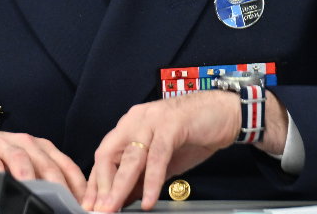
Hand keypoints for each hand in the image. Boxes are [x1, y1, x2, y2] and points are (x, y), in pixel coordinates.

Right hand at [0, 122, 86, 201]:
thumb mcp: (24, 164)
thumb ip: (45, 180)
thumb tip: (70, 204)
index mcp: (41, 148)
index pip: (68, 168)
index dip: (79, 189)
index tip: (85, 207)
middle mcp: (25, 145)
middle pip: (49, 167)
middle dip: (62, 190)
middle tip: (68, 207)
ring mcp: (3, 147)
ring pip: (23, 162)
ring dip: (34, 180)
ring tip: (41, 196)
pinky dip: (0, 177)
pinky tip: (5, 187)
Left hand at [83, 90, 288, 211]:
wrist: (225, 114)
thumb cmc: (194, 134)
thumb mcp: (163, 161)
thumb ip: (143, 177)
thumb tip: (125, 199)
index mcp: (130, 126)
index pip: (104, 157)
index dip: (95, 183)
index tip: (91, 205)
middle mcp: (135, 120)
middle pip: (109, 155)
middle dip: (102, 186)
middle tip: (99, 210)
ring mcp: (152, 121)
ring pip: (130, 157)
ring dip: (120, 186)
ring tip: (114, 207)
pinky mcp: (171, 125)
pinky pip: (157, 157)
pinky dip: (152, 180)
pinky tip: (149, 199)